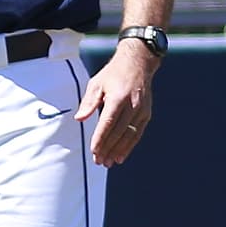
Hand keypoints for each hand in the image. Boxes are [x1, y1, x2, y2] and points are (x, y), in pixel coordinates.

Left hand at [74, 39, 159, 166]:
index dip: (100, 138)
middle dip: (107, 148)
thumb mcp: (97, 83)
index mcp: (118, 97)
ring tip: (109, 162)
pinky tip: (121, 156)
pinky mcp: (146, 114)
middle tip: (99, 161)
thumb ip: (88, 102)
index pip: (107, 123)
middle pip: (118, 132)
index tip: (94, 151)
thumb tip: (79, 119)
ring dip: (118, 151)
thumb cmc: (113, 74)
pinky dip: (129, 146)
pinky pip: (137, 133)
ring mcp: (141, 110)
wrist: (138, 64)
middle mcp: (131, 105)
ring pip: (129, 136)